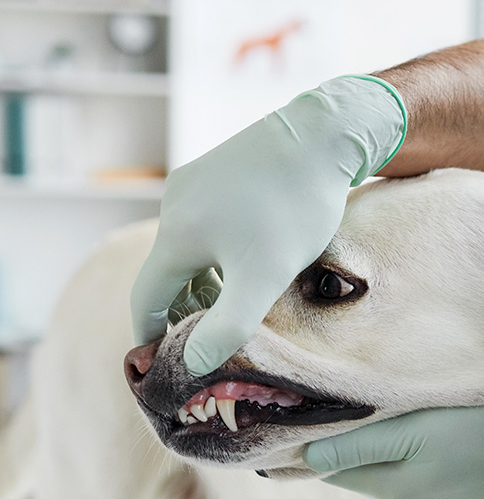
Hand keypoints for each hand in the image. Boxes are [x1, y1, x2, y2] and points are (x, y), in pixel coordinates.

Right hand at [131, 75, 405, 375]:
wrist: (323, 135)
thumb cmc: (295, 209)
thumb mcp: (265, 277)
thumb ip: (229, 325)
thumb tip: (194, 364)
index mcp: (176, 234)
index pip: (145, 298)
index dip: (150, 334)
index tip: (160, 361)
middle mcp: (175, 205)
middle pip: (166, 273)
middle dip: (181, 310)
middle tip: (204, 341)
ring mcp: (195, 183)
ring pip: (189, 248)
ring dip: (202, 283)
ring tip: (230, 308)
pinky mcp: (219, 170)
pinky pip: (206, 225)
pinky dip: (216, 254)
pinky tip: (247, 263)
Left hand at [303, 406, 483, 498]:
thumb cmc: (479, 435)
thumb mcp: (413, 432)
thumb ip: (359, 445)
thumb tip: (306, 457)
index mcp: (390, 489)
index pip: (332, 468)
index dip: (316, 441)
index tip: (305, 411)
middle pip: (360, 466)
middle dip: (350, 437)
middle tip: (343, 395)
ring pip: (389, 464)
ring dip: (382, 440)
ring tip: (385, 406)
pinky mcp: (455, 490)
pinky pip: (416, 466)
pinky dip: (410, 447)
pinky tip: (423, 425)